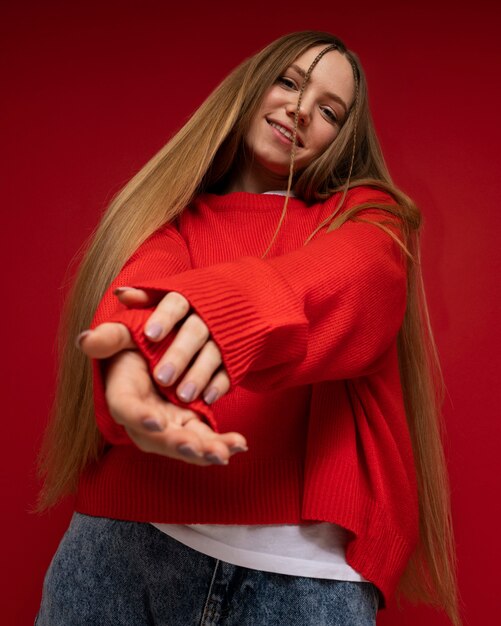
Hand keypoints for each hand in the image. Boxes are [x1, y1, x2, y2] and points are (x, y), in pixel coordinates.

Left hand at [79, 287, 230, 404]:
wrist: (238, 305)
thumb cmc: (189, 307)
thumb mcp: (166, 298)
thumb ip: (143, 300)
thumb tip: (121, 294)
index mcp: (188, 298)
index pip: (176, 303)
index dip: (164, 318)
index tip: (149, 335)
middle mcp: (207, 316)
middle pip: (196, 331)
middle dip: (179, 354)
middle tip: (161, 378)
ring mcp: (224, 337)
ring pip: (213, 354)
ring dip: (199, 375)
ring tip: (183, 396)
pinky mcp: (235, 356)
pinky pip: (229, 370)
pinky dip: (219, 385)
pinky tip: (207, 399)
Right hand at [104, 349, 246, 464]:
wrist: (149, 353)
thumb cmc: (133, 344)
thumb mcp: (121, 335)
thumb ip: (107, 338)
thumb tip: (84, 339)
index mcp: (124, 396)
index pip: (128, 411)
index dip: (140, 418)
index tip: (157, 422)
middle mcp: (144, 419)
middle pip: (159, 438)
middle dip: (179, 444)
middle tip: (198, 448)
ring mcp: (168, 424)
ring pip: (185, 443)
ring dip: (205, 450)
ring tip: (226, 452)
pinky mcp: (188, 424)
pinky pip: (204, 438)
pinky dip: (220, 443)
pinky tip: (240, 444)